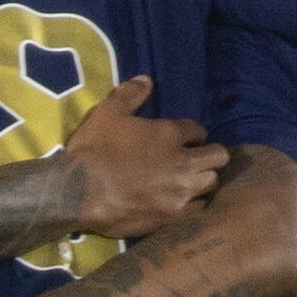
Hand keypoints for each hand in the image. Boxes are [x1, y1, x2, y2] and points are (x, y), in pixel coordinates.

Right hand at [60, 77, 225, 238]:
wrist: (77, 193)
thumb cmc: (93, 150)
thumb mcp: (107, 113)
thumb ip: (130, 95)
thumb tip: (147, 79)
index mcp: (169, 134)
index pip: (198, 130)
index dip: (193, 134)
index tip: (186, 138)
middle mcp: (183, 163)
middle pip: (218, 157)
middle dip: (210, 155)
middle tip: (195, 158)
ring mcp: (180, 192)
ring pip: (211, 183)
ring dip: (203, 179)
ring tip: (189, 181)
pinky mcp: (173, 217)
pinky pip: (197, 209)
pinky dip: (192, 204)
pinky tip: (180, 203)